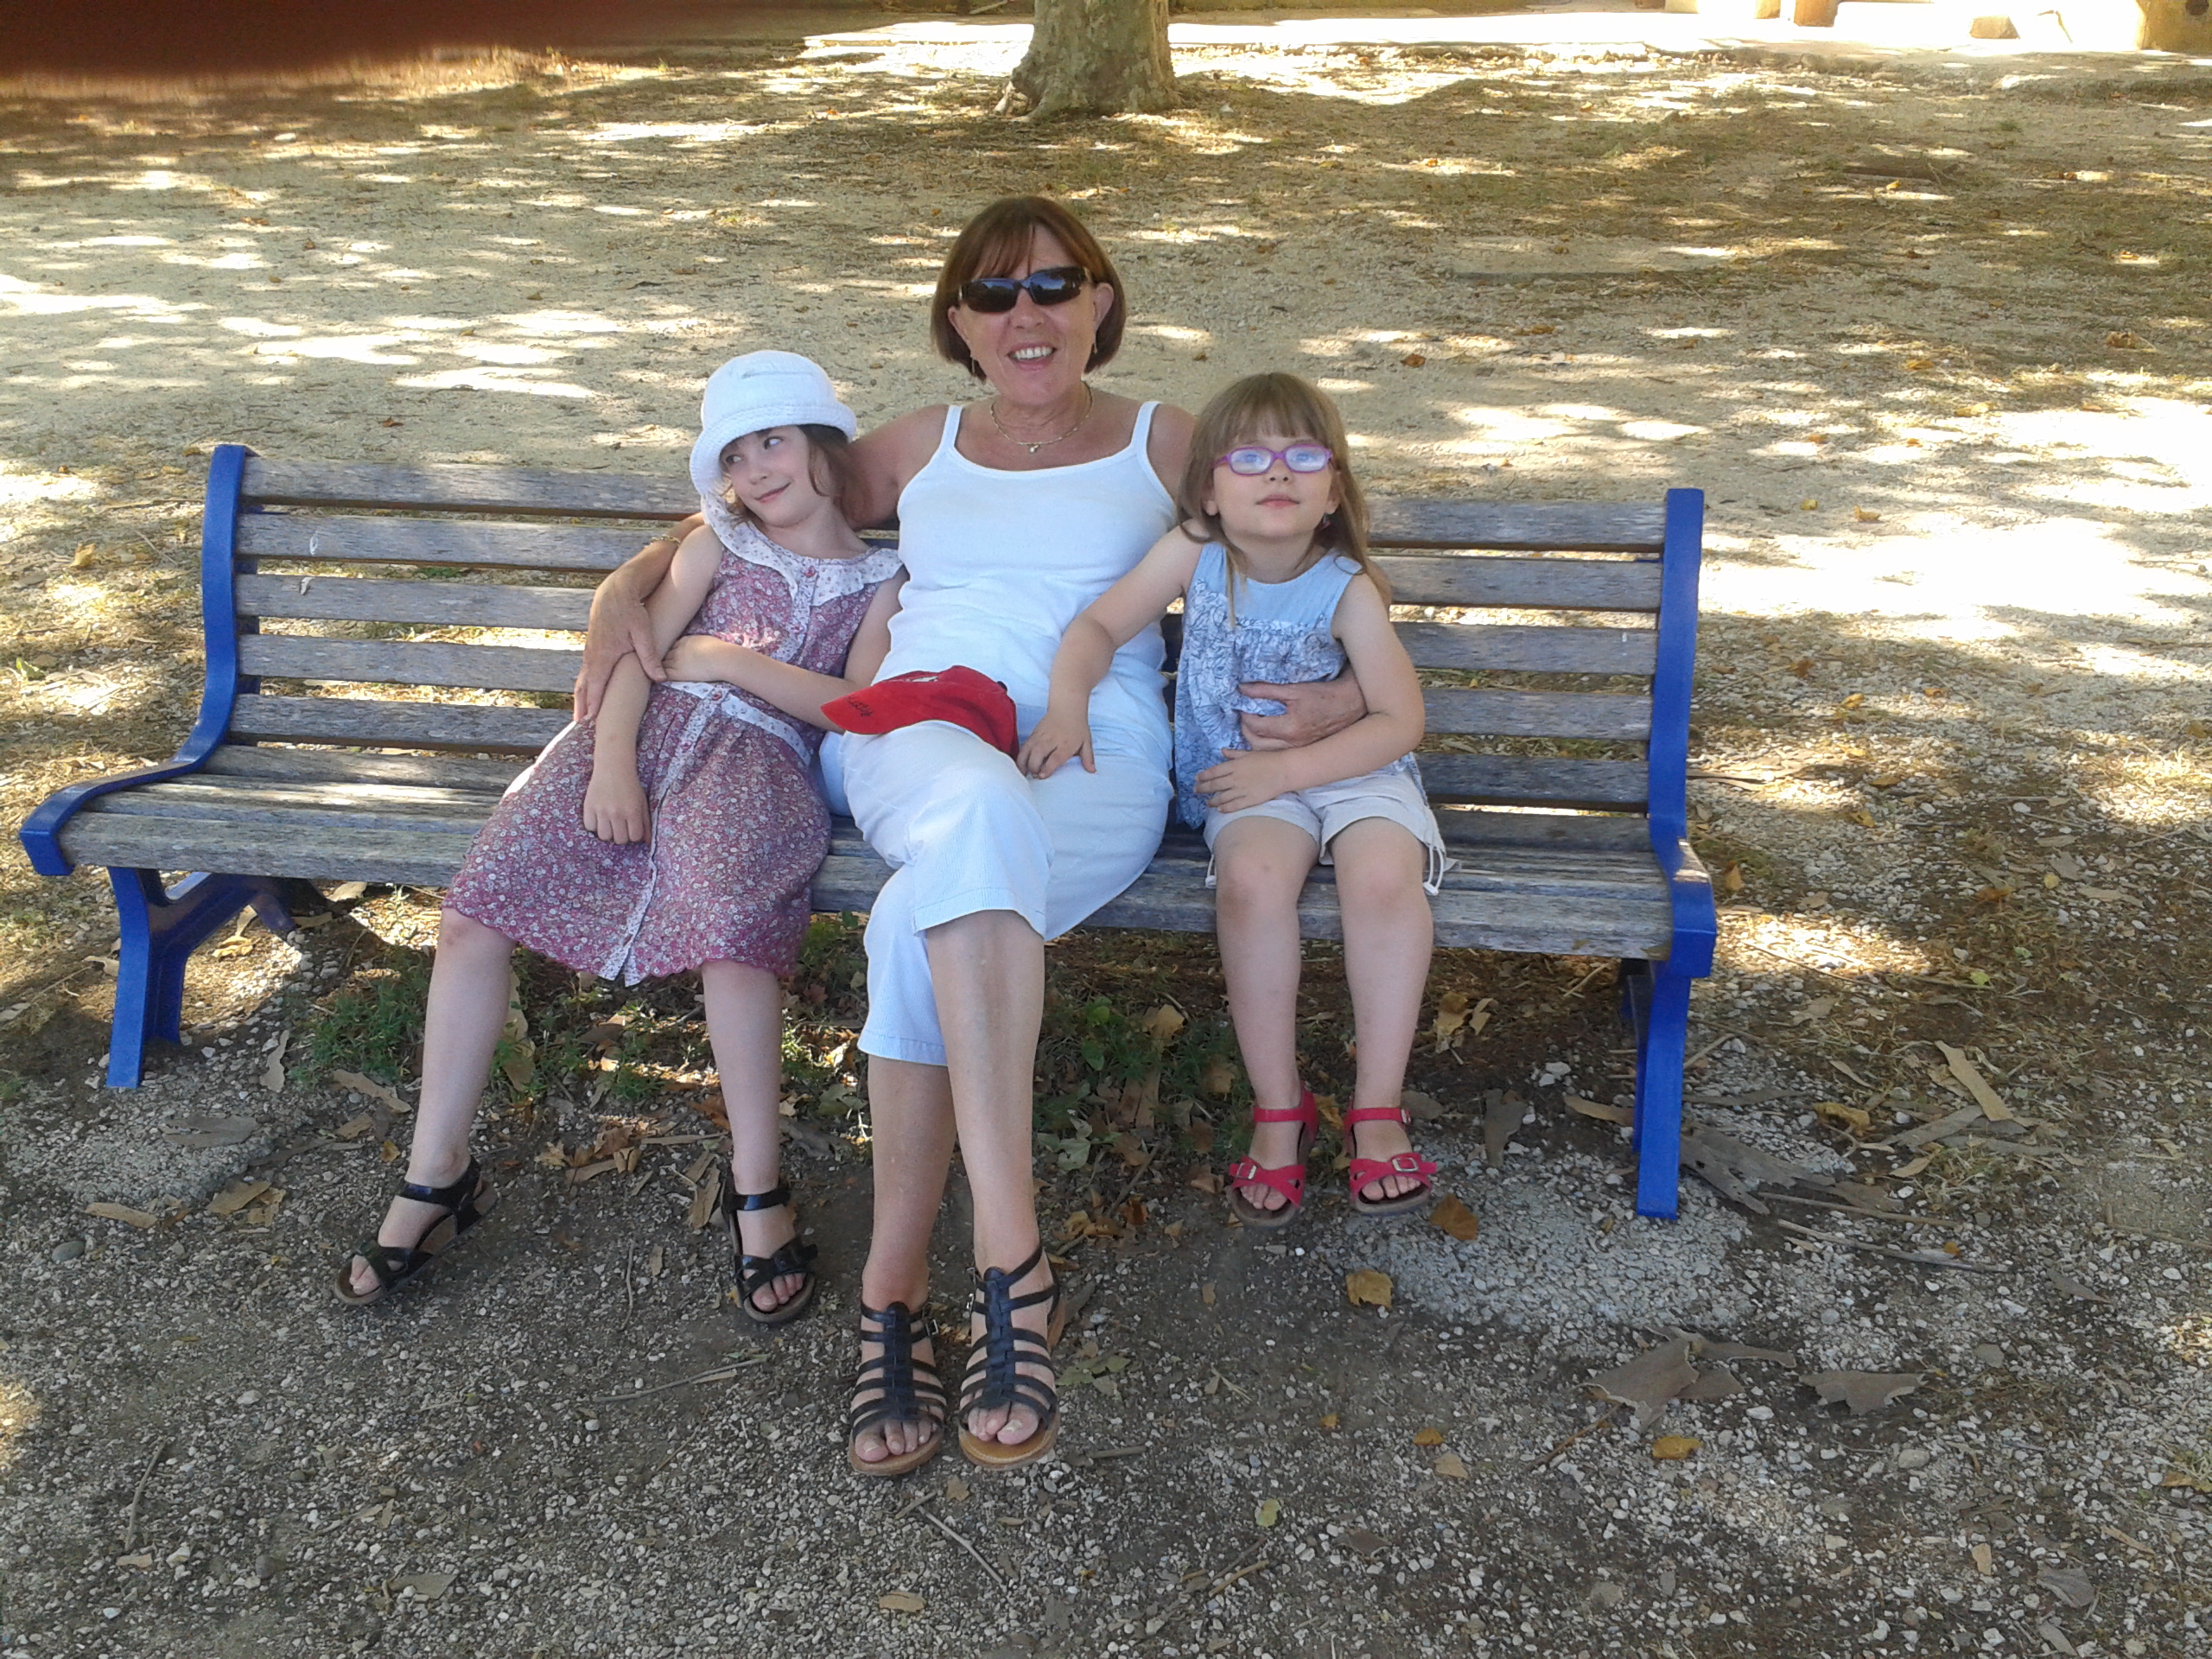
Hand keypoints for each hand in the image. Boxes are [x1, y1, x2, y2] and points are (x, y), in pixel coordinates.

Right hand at [573, 517, 702, 717]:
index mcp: (604, 654)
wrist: (616, 589)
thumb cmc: (632, 610)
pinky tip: (586, 690)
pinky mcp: (593, 645)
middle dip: (582, 704)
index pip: (597, 684)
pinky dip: (584, 682)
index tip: (590, 719)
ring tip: (580, 712)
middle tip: (579, 723)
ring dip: (581, 695)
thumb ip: (650, 656)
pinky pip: (586, 669)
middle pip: (585, 684)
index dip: (593, 703)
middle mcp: (593, 654)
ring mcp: (591, 649)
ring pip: (583, 677)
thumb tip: (660, 678)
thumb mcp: (644, 631)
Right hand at [581, 765, 649, 844]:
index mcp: (633, 811)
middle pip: (619, 840)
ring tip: (609, 822)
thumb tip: (648, 842)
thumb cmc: (630, 786)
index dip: (634, 834)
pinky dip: (594, 825)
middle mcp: (617, 813)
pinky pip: (590, 827)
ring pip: (604, 836)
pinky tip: (598, 817)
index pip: (634, 837)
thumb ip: (646, 823)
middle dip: (621, 835)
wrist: (613, 767)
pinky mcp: (589, 807)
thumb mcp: (642, 802)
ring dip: (608, 832)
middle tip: (620, 825)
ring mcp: (602, 810)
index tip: (631, 827)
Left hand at [661, 635, 743, 681]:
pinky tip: (655, 678)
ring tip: (652, 671)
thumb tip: (703, 648)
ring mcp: (676, 661)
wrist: (720, 658)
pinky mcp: (677, 672)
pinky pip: (663, 674)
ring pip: (661, 663)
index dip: (671, 651)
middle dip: (661, 657)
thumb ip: (700, 644)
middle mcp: (677, 649)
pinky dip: (658, 676)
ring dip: (657, 667)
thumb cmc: (719, 650)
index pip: (672, 646)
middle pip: (664, 653)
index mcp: (685, 641)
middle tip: (656, 663)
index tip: (670, 656)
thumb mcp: (707, 641)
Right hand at [1018, 709, 1094, 778]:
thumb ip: (1088, 757)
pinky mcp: (1033, 734)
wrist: (1067, 707)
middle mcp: (1051, 740)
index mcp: (1065, 743)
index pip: (1055, 757)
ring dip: (1023, 763)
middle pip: (1038, 754)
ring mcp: (1040, 736)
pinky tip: (1020, 766)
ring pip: (1027, 750)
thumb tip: (1092, 771)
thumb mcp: (1086, 741)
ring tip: (1023, 774)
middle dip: (1033, 767)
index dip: (1047, 768)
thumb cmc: (1077, 726)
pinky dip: (1020, 757)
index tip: (1042, 776)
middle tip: (1034, 776)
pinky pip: (1024, 747)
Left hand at [1195, 748, 1290, 815]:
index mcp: (1233, 766)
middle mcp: (1234, 779)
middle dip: (1202, 789)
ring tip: (1207, 803)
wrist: (1283, 771)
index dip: (1203, 776)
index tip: (1197, 779)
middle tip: (1195, 791)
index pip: (1213, 772)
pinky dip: (1224, 808)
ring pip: (1221, 798)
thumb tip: (1222, 751)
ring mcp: (1241, 791)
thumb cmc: (1267, 759)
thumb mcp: (1248, 753)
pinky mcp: (1249, 800)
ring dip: (1212, 801)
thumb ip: (1234, 754)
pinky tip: (1219, 810)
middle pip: (1214, 786)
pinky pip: (1233, 806)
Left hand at [1238, 675, 1366, 750]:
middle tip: (1245, 717)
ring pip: (1267, 752)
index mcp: (1290, 728)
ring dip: (1255, 740)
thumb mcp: (1294, 689)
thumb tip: (1243, 689)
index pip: (1256, 727)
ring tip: (1254, 726)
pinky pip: (1278, 751)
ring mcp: (1298, 749)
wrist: (1349, 704)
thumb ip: (1266, 690)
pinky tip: (1267, 734)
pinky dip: (1268, 745)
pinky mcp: (1303, 749)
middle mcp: (1293, 743)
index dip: (1245, 716)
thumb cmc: (1323, 695)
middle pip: (1257, 745)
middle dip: (1246, 731)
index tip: (1243, 706)